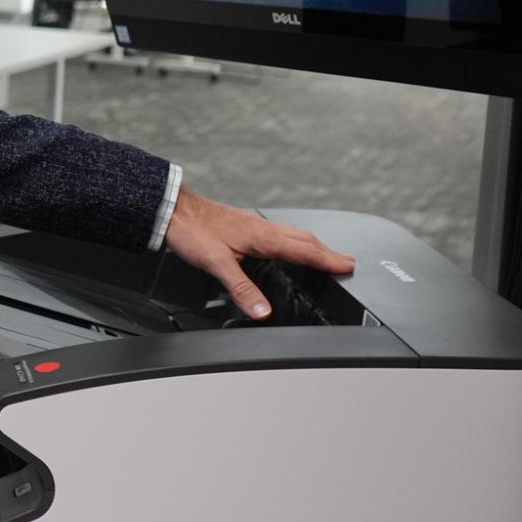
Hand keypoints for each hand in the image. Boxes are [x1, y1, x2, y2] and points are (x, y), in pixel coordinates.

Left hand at [161, 188, 352, 319]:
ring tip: (324, 255)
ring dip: (312, 245)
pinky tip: (285, 247)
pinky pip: (279, 232)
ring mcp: (254, 225)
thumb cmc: (192, 231)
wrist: (173, 209)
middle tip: (346, 262)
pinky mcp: (244, 225)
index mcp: (263, 236)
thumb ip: (240, 289)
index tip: (349, 266)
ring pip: (293, 234)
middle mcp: (263, 228)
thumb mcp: (216, 264)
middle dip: (328, 252)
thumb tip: (262, 311)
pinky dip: (293, 241)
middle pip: (305, 239)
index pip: (305, 249)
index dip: (329, 259)